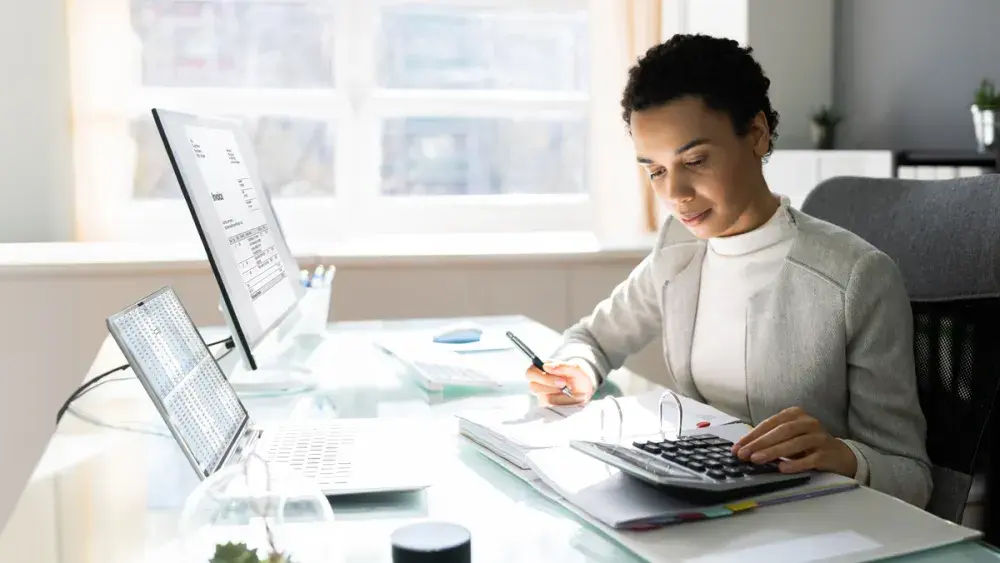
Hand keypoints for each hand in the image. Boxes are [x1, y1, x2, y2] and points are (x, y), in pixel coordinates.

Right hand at [524, 361, 594, 405]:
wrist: (584, 390)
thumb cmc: (577, 376)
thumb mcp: (575, 369)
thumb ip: (562, 366)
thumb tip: (546, 367)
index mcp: (540, 369)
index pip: (530, 373)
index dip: (544, 378)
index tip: (562, 381)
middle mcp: (537, 382)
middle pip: (533, 387)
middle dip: (551, 387)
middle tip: (565, 386)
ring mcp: (541, 395)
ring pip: (544, 398)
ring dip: (559, 396)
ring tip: (568, 391)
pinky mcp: (546, 406)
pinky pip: (551, 407)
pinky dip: (562, 403)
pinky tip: (567, 398)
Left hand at [731, 406, 856, 477]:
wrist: (839, 455)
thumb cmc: (807, 445)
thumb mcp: (789, 438)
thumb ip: (770, 440)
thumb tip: (744, 449)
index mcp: (795, 414)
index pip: (770, 423)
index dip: (752, 435)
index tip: (737, 448)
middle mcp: (808, 422)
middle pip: (781, 431)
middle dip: (760, 443)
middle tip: (744, 455)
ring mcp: (819, 437)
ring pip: (794, 443)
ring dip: (773, 452)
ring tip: (756, 460)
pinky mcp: (827, 453)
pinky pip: (810, 459)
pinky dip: (795, 464)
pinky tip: (782, 469)